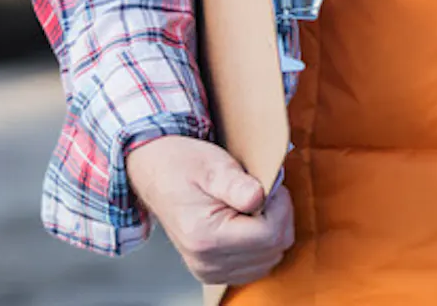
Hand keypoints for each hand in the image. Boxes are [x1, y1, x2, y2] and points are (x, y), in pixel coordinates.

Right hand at [126, 135, 295, 286]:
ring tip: (251, 206)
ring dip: (271, 230)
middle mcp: (206, 261)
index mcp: (205, 236)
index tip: (269, 185)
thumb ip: (236, 184)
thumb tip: (258, 198)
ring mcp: (209, 271)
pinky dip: (261, 245)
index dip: (280, 205)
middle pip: (274, 248)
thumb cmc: (183, 165)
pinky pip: (257, 266)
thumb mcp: (212, 165)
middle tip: (260, 192)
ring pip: (270, 259)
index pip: (270, 233)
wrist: (156, 175)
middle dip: (278, 216)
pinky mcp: (213, 273)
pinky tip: (248, 223)